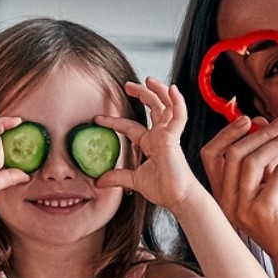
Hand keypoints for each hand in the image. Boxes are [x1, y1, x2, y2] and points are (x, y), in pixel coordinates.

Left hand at [94, 77, 196, 208]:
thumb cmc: (163, 189)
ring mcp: (168, 135)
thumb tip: (98, 181)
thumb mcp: (133, 180)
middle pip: (152, 108)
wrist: (178, 198)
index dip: (114, 121)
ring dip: (158, 91)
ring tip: (147, 79)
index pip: (130, 127)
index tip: (98, 118)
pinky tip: (172, 89)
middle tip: (127, 85)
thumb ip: (117, 177)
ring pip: (165, 106)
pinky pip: (179, 116)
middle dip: (141, 94)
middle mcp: (160, 136)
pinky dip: (178, 102)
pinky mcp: (175, 138)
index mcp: (150, 143)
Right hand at [200, 115, 277, 265]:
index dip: (227, 133)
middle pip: (234, 154)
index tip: (249, 119)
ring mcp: (242, 208)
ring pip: (252, 161)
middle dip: (261, 132)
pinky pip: (277, 174)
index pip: (210, 156)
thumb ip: (263, 159)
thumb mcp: (268, 184)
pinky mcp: (264, 211)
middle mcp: (226, 202)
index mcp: (221, 194)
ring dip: (277, 140)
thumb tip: (262, 123)